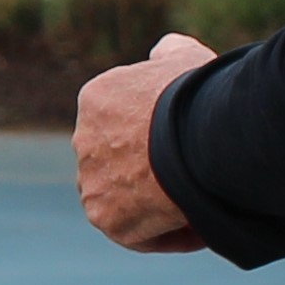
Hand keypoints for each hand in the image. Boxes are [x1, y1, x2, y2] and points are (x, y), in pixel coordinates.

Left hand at [75, 33, 216, 251]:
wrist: (201, 135)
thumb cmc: (200, 96)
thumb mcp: (186, 58)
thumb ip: (169, 53)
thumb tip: (161, 50)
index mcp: (97, 100)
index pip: (123, 123)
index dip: (158, 136)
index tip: (188, 143)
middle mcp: (83, 139)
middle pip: (118, 162)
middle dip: (149, 170)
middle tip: (194, 177)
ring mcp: (90, 179)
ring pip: (123, 198)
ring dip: (155, 204)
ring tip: (197, 204)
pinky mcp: (104, 215)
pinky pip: (137, 233)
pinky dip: (167, 234)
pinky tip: (198, 228)